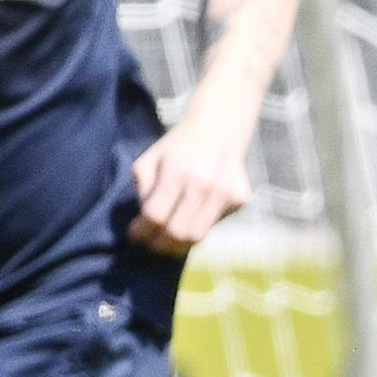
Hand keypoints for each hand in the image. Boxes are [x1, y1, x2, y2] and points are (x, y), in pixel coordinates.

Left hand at [126, 116, 254, 254]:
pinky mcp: (241, 198)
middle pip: (177, 232)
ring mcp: (225, 193)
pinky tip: (195, 213)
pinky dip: (200, 225)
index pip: (155, 216)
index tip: (135, 236)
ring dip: (179, 245)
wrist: (217, 130)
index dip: (142, 232)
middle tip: (151, 245)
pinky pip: (214, 224)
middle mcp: (203, 184)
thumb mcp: (149, 161)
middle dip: (160, 245)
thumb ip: (144, 191)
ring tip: (168, 242)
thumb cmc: (176, 148)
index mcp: (176, 172)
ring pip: (198, 236)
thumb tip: (147, 223)